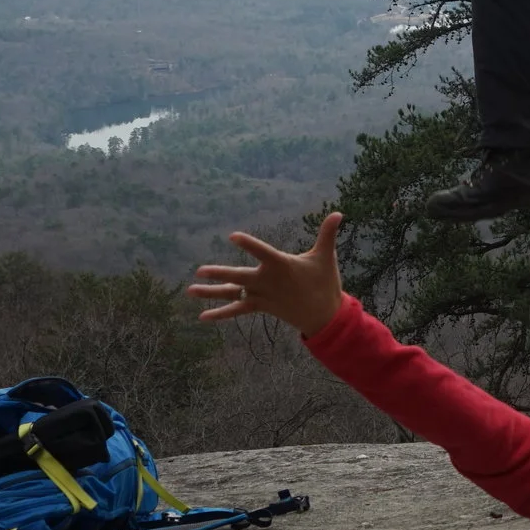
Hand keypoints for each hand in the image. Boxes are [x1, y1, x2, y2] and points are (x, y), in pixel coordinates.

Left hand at [189, 213, 346, 337]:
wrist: (324, 315)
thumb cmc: (324, 282)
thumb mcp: (326, 256)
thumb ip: (327, 233)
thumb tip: (338, 212)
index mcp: (282, 265)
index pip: (262, 252)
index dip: (248, 245)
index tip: (232, 237)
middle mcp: (268, 281)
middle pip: (240, 278)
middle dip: (220, 274)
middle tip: (200, 270)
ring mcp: (262, 296)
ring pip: (233, 294)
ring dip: (211, 293)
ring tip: (190, 291)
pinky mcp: (261, 306)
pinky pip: (238, 310)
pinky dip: (220, 314)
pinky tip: (203, 317)